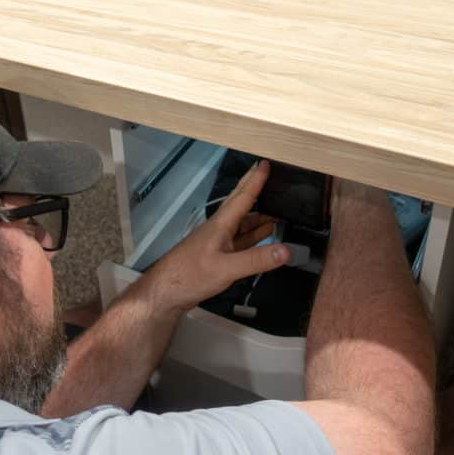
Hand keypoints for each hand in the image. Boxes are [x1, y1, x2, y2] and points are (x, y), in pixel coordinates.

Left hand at [145, 160, 290, 313]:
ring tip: (278, 207)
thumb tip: (287, 251)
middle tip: (268, 174)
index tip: (266, 162)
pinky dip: (255, 235)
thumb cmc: (191, 275)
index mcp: (221, 224)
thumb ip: (256, 260)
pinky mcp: (219, 255)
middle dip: (254, 188)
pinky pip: (242, 239)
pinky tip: (266, 234)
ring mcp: (219, 242)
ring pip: (243, 223)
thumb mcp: (226, 268)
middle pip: (241, 204)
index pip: (242, 197)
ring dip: (259, 215)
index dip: (255, 180)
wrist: (166, 291)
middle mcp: (221, 228)